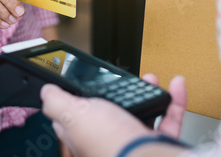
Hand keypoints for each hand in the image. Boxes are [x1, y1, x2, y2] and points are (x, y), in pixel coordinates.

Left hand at [40, 75, 185, 156]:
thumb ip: (56, 103)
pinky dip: (173, 101)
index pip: (73, 117)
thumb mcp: (72, 114)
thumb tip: (46, 92)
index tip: (82, 83)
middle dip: (117, 90)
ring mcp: (132, 141)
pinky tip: (174, 86)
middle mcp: (107, 138)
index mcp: (83, 132)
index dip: (74, 99)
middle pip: (109, 110)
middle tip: (121, 78)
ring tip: (148, 78)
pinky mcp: (155, 143)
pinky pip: (168, 118)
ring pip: (139, 112)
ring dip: (146, 91)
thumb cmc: (108, 142)